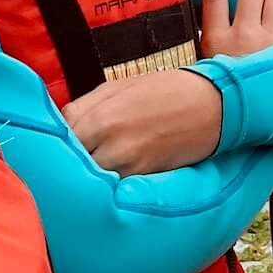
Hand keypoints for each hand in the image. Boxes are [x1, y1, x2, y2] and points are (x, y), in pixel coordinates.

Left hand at [63, 68, 223, 175]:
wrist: (216, 103)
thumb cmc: (168, 90)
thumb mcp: (120, 86)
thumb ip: (84, 107)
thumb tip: (58, 126)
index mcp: (99, 117)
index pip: (56, 141)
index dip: (56, 144)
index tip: (58, 145)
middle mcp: (109, 142)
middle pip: (69, 165)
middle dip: (69, 162)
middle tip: (72, 160)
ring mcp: (128, 163)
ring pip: (90, 180)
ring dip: (88, 176)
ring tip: (94, 168)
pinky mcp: (145, 176)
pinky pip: (115, 186)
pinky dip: (111, 182)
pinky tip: (115, 173)